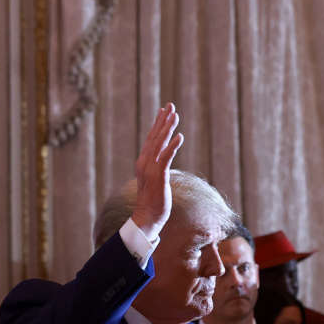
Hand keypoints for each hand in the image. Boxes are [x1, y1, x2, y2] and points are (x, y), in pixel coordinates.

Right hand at [130, 103, 183, 237]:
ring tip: (175, 115)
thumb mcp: (155, 181)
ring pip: (159, 143)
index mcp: (144, 162)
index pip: (151, 139)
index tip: (164, 111)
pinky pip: (166, 157)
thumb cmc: (153, 201)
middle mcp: (145, 162)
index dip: (158, 124)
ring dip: (167, 128)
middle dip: (163, 120)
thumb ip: (157, 169)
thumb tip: (162, 163)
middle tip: (170, 106)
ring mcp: (151, 168)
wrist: (147, 217)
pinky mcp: (158, 176)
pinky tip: (180, 136)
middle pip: (155, 137)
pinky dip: (172, 146)